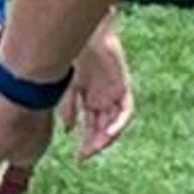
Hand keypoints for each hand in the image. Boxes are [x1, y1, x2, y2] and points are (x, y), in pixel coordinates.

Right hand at [67, 26, 137, 160]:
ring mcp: (114, 94)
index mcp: (90, 100)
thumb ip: (68, 108)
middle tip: (87, 155)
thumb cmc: (75, 56)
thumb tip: (68, 131)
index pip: (90, 128)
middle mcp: (104, 100)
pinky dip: (119, 122)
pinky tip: (110, 131)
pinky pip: (126, 110)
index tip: (79, 158)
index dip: (86, 143)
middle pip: (103, 128)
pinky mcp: (124, 87)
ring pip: (115, 122)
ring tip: (98, 147)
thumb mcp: (68, 87)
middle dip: (95, 143)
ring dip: (108, 136)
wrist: (87, 36)